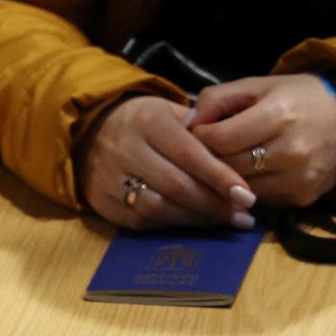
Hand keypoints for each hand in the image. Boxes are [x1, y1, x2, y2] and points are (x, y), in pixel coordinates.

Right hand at [75, 96, 257, 229]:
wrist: (88, 132)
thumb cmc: (142, 122)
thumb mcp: (168, 111)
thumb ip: (200, 130)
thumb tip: (236, 155)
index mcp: (148, 121)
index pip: (190, 154)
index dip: (220, 177)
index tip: (247, 195)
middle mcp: (127, 149)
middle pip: (177, 185)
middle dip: (214, 204)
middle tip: (243, 216)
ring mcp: (111, 179)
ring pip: (161, 208)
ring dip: (198, 219)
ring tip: (226, 222)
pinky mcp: (104, 203)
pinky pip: (145, 221)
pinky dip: (175, 224)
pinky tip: (196, 224)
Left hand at [191, 74, 335, 207]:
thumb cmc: (298, 98)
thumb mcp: (259, 85)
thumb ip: (218, 99)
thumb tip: (187, 123)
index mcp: (278, 114)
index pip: (219, 140)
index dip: (199, 139)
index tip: (195, 135)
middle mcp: (291, 149)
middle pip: (228, 168)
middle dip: (208, 163)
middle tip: (201, 155)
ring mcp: (299, 178)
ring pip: (241, 191)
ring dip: (226, 182)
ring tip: (221, 168)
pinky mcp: (304, 198)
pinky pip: (261, 202)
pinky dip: (248, 193)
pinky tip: (246, 180)